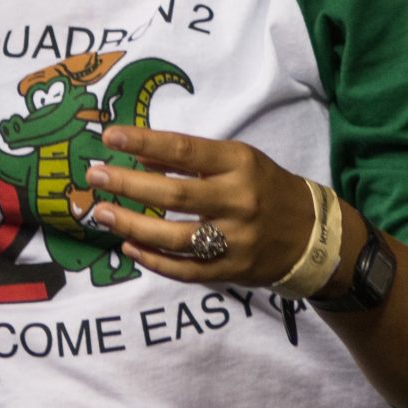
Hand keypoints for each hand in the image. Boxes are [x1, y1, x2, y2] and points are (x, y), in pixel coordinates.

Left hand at [80, 127, 319, 288]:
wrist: (313, 235)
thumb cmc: (266, 187)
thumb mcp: (237, 160)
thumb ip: (192, 159)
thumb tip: (139, 155)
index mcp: (240, 164)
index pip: (185, 151)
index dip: (145, 143)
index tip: (110, 136)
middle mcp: (238, 201)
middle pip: (174, 195)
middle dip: (128, 185)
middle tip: (95, 175)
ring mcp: (236, 240)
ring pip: (175, 237)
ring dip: (133, 226)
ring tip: (102, 213)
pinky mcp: (231, 271)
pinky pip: (185, 270)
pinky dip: (154, 261)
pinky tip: (129, 248)